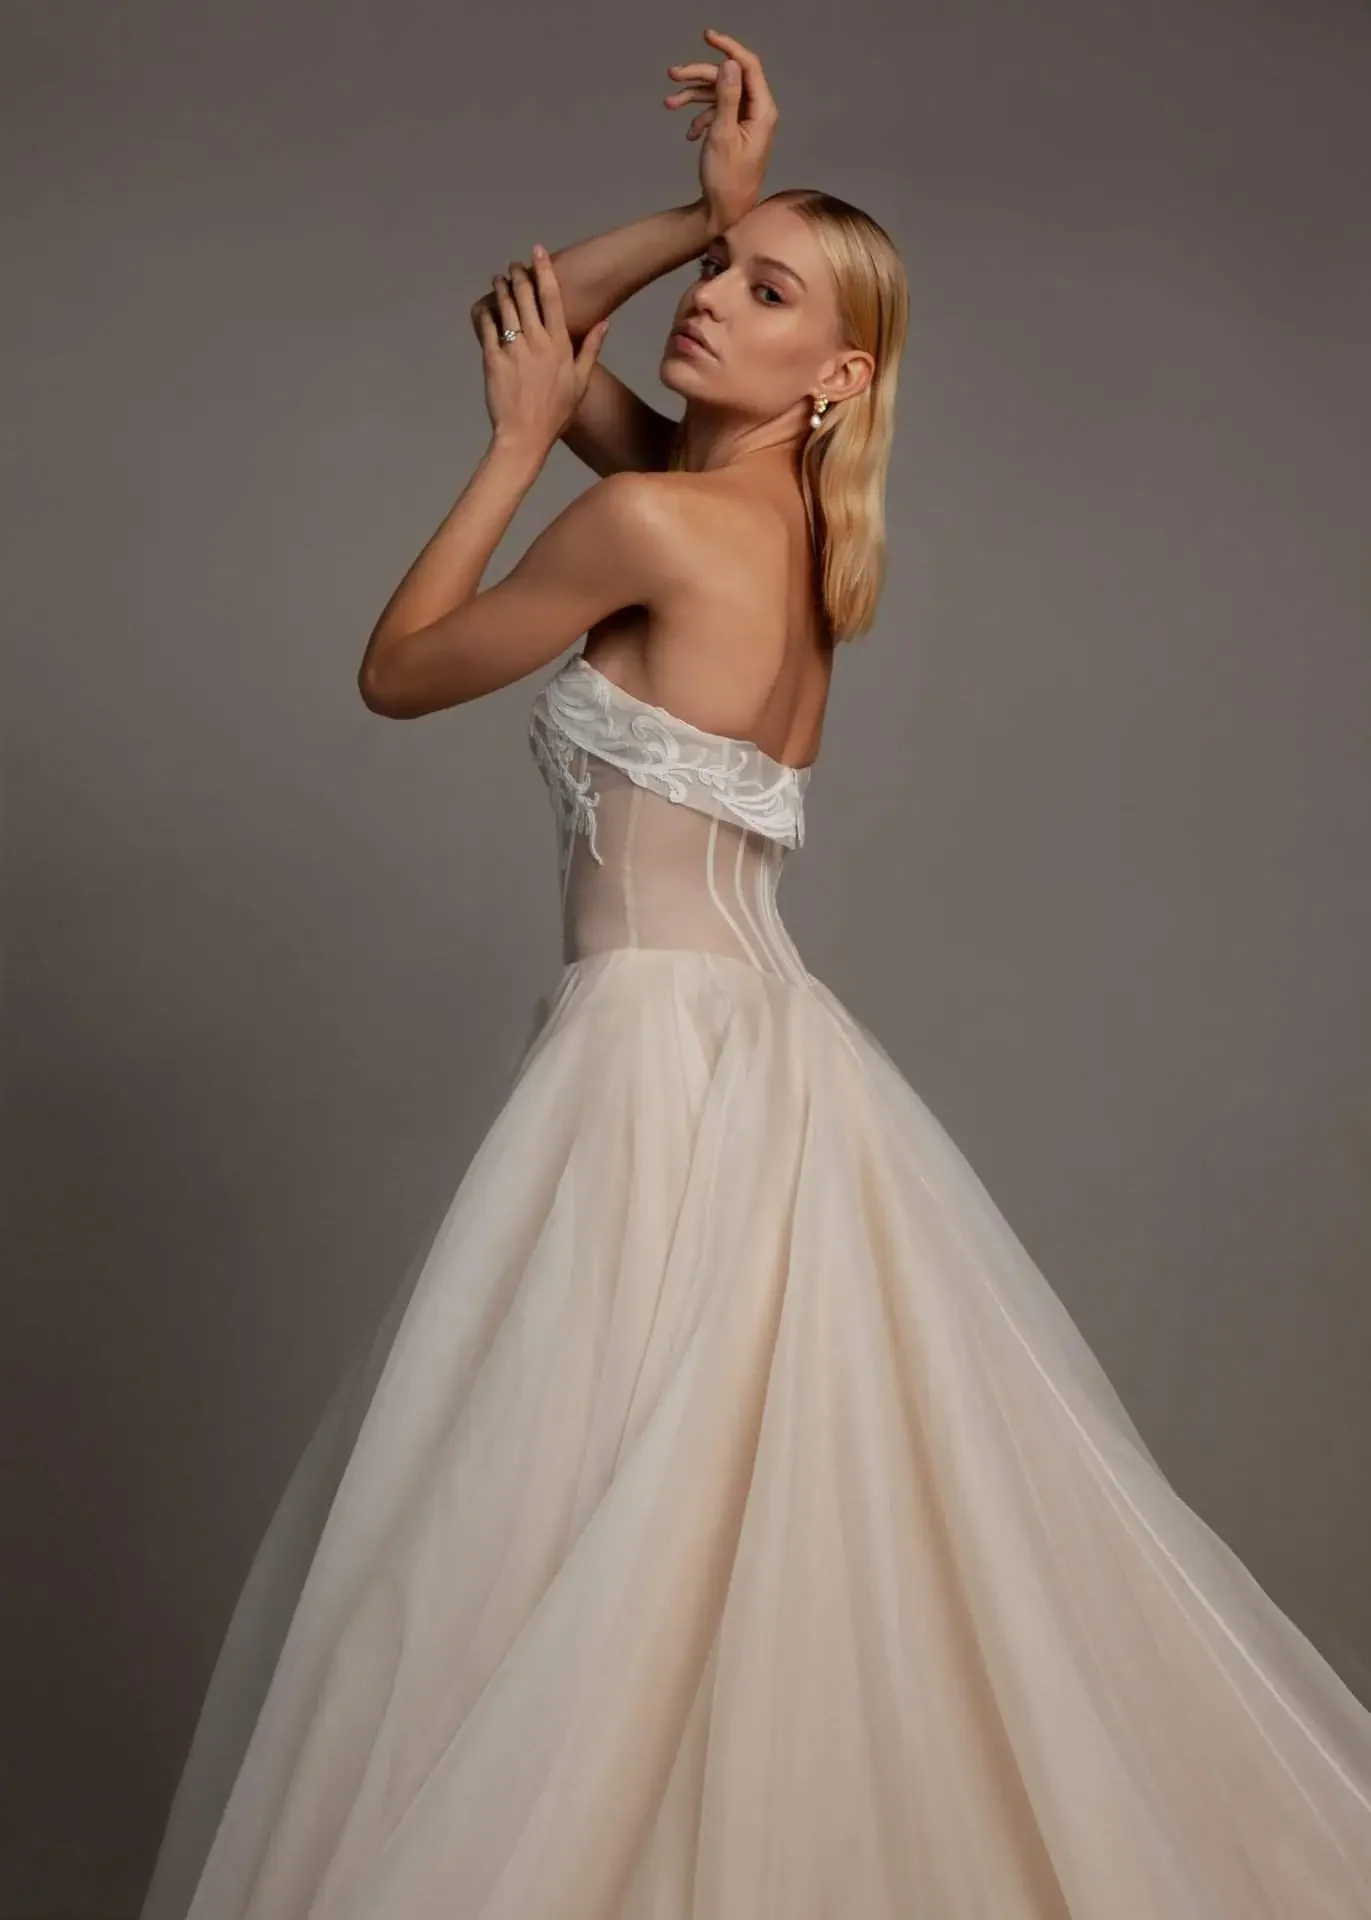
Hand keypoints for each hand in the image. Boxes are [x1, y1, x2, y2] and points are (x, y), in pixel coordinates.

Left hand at [470, 250, 609, 456]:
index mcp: (559, 345)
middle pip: (525, 296)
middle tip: (514, 267)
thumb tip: (605, 323)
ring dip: (501, 288)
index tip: (538, 251)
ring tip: (499, 279)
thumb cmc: (556, 413)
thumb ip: (591, 349)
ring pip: (505, 307)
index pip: (552, 298)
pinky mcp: (492, 359)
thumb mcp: (581, 382)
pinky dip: (486, 313)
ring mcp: (513, 349)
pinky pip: (487, 328)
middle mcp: (536, 342)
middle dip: (518, 275)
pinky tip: (486, 306)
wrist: (525, 436)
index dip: (544, 271)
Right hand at [665, 28, 777, 235]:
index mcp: (762, 111)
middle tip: (672, 75)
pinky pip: (717, 113)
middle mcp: (757, 113)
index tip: (707, 37)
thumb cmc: (727, 180)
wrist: (726, 214)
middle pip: (728, 79)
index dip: (728, 48)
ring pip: (719, 95)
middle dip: (699, 75)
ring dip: (694, 97)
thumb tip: (729, 63)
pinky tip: (688, 134)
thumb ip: (726, 97)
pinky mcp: (736, 132)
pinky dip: (700, 118)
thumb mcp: (722, 135)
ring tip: (669, 103)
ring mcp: (746, 123)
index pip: (748, 66)